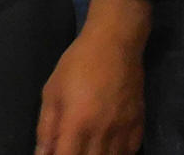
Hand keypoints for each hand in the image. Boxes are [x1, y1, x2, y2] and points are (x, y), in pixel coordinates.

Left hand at [36, 0, 148, 154]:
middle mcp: (102, 130)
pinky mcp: (138, 120)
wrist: (116, 40)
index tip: (57, 152)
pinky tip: (109, 148)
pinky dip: (119, 154)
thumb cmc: (78, 63)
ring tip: (89, 147)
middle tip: (72, 146)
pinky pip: (130, 150)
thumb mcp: (52, 92)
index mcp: (77, 123)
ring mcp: (123, 127)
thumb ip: (45, 128)